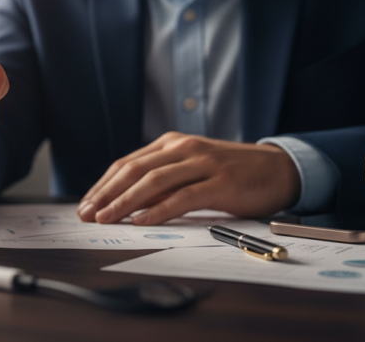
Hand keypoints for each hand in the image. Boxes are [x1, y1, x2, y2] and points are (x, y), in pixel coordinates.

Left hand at [76, 133, 299, 224]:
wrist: (279, 169)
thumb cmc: (231, 174)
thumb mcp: (191, 170)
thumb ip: (163, 181)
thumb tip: (127, 204)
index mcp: (171, 143)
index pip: (126, 164)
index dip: (103, 185)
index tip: (85, 205)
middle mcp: (183, 148)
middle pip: (134, 170)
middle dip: (106, 194)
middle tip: (87, 214)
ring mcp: (202, 163)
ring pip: (154, 181)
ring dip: (125, 202)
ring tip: (106, 218)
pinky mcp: (220, 182)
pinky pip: (184, 196)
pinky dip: (160, 209)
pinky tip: (142, 221)